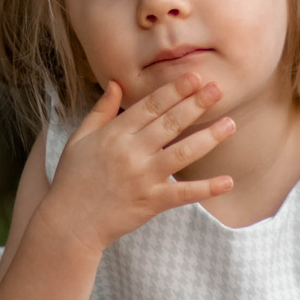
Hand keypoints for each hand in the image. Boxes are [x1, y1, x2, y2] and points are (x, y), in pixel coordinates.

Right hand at [39, 74, 234, 251]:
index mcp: (115, 134)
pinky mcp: (152, 202)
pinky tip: (228, 181)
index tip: (195, 77)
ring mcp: (144, 177)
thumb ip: (101, 111)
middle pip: (171, 123)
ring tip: (230, 124)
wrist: (69, 222)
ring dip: (209, 137)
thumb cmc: (73, 179)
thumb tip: (115, 83)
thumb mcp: (79, 139)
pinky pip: (183, 193)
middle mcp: (132, 152)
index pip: (151, 106)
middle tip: (218, 89)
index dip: (174, 90)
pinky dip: (206, 188)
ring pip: (183, 152)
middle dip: (196, 104)